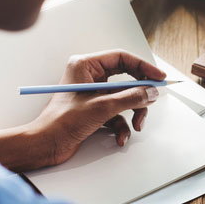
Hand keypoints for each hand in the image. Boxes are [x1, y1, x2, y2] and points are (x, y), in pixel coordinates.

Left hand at [27, 50, 165, 165]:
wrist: (45, 145)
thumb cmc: (61, 122)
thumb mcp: (102, 107)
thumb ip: (130, 98)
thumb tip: (150, 92)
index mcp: (85, 66)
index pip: (121, 58)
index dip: (143, 67)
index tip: (159, 77)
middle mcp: (89, 77)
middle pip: (125, 80)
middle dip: (138, 96)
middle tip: (151, 102)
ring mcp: (92, 95)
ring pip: (123, 99)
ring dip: (132, 114)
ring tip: (135, 126)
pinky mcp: (93, 111)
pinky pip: (116, 114)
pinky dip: (121, 127)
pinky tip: (120, 138)